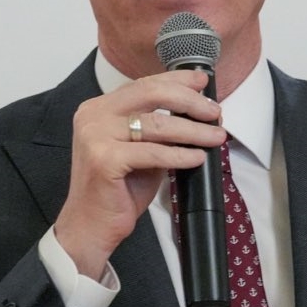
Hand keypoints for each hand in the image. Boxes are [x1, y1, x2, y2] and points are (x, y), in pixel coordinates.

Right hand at [53, 69, 224, 276]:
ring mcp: (96, 136)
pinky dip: (180, 155)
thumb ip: (159, 130)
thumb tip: (198, 114)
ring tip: (216, 136)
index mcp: (99, 108)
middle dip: (189, 101)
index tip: (202, 82)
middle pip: (151, 94)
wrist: (90, 226)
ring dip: (193, 130)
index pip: (143, 84)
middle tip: (214, 112)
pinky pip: (153, 153)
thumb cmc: (116, 190)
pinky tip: (197, 157)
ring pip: (157, 124)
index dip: (176, 80)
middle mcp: (93, 116)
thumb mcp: (140, 151)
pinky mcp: (104, 159)